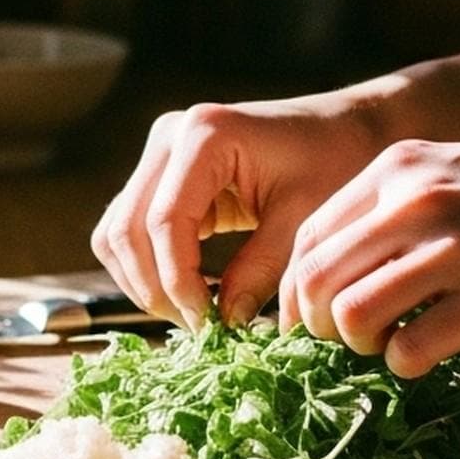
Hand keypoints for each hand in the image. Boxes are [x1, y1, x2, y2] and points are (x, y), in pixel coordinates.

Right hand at [92, 91, 392, 327]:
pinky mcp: (159, 177)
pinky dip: (146, 269)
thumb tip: (224, 322)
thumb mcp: (306, 220)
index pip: (165, 222)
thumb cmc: (335, 163)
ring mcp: (158, 154)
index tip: (208, 324)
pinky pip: (128, 231)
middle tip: (199, 329)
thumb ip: (263, 270)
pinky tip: (189, 292)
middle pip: (126, 229)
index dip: (178, 281)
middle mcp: (169, 136)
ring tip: (192, 314)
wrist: (343, 129)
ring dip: (143, 283)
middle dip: (155, 288)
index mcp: (205, 134)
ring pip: (116, 234)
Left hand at [279, 137, 459, 375]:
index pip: (308, 237)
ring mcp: (455, 250)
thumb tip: (340, 269)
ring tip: (389, 345)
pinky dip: (404, 364)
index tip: (312, 317)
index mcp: (400, 170)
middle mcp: (416, 202)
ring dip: (359, 346)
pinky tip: (426, 356)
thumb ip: (397, 209)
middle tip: (345, 341)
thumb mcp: (457, 173)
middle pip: (315, 281)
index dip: (299, 289)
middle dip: (317, 325)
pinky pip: (409, 349)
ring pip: (351, 317)